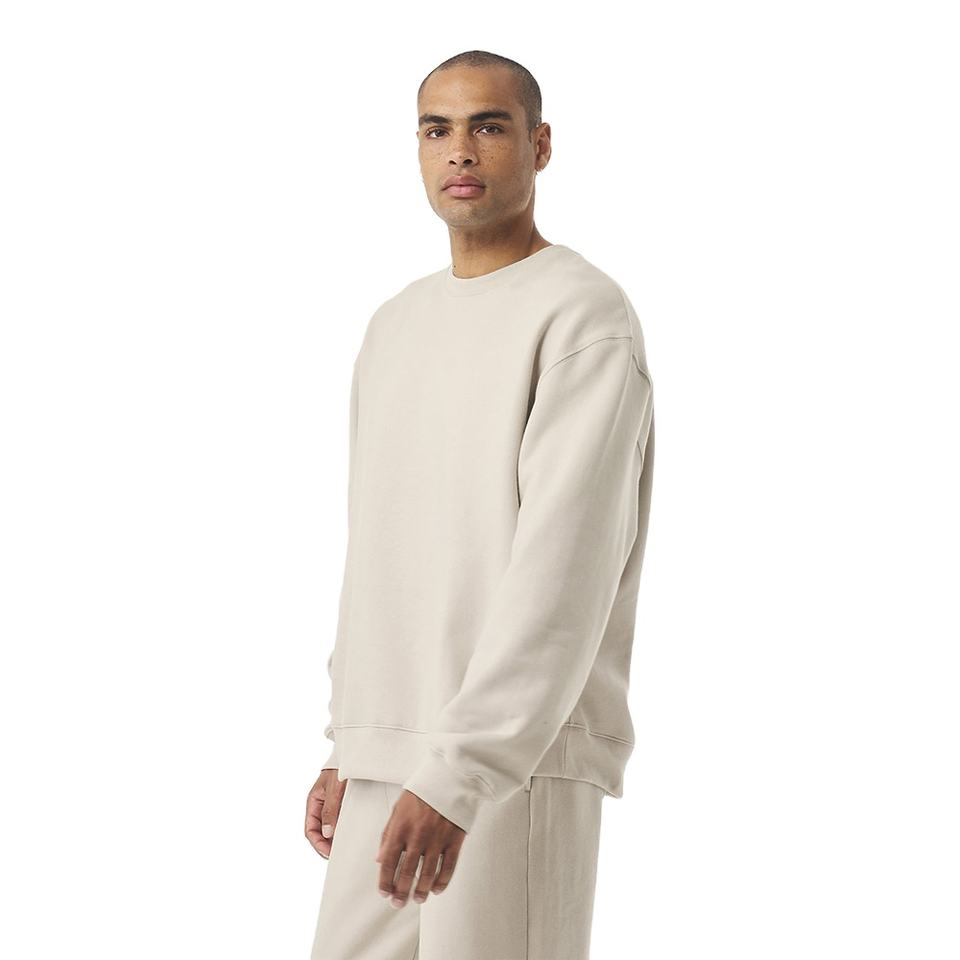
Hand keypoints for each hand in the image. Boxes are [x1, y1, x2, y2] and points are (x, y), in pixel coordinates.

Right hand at [305, 768, 346, 858]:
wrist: (352, 753)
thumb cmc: (340, 767)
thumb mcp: (335, 788)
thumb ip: (330, 810)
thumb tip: (327, 833)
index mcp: (313, 802)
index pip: (310, 830)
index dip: (318, 844)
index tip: (328, 854)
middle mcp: (320, 805)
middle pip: (319, 832)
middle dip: (325, 845)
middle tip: (337, 855)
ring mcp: (330, 804)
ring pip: (328, 827)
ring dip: (333, 839)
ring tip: (343, 847)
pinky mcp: (341, 803)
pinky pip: (338, 820)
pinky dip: (340, 830)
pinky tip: (349, 835)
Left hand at [375, 789, 466, 907]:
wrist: (449, 777)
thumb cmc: (422, 792)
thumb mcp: (398, 808)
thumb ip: (388, 834)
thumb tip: (379, 858)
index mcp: (401, 826)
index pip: (388, 861)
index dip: (385, 880)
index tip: (384, 892)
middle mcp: (418, 835)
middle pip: (407, 872)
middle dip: (401, 892)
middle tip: (398, 903)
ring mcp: (437, 838)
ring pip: (427, 873)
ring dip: (421, 890)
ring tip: (418, 899)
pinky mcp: (454, 839)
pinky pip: (448, 866)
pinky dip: (442, 881)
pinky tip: (437, 888)